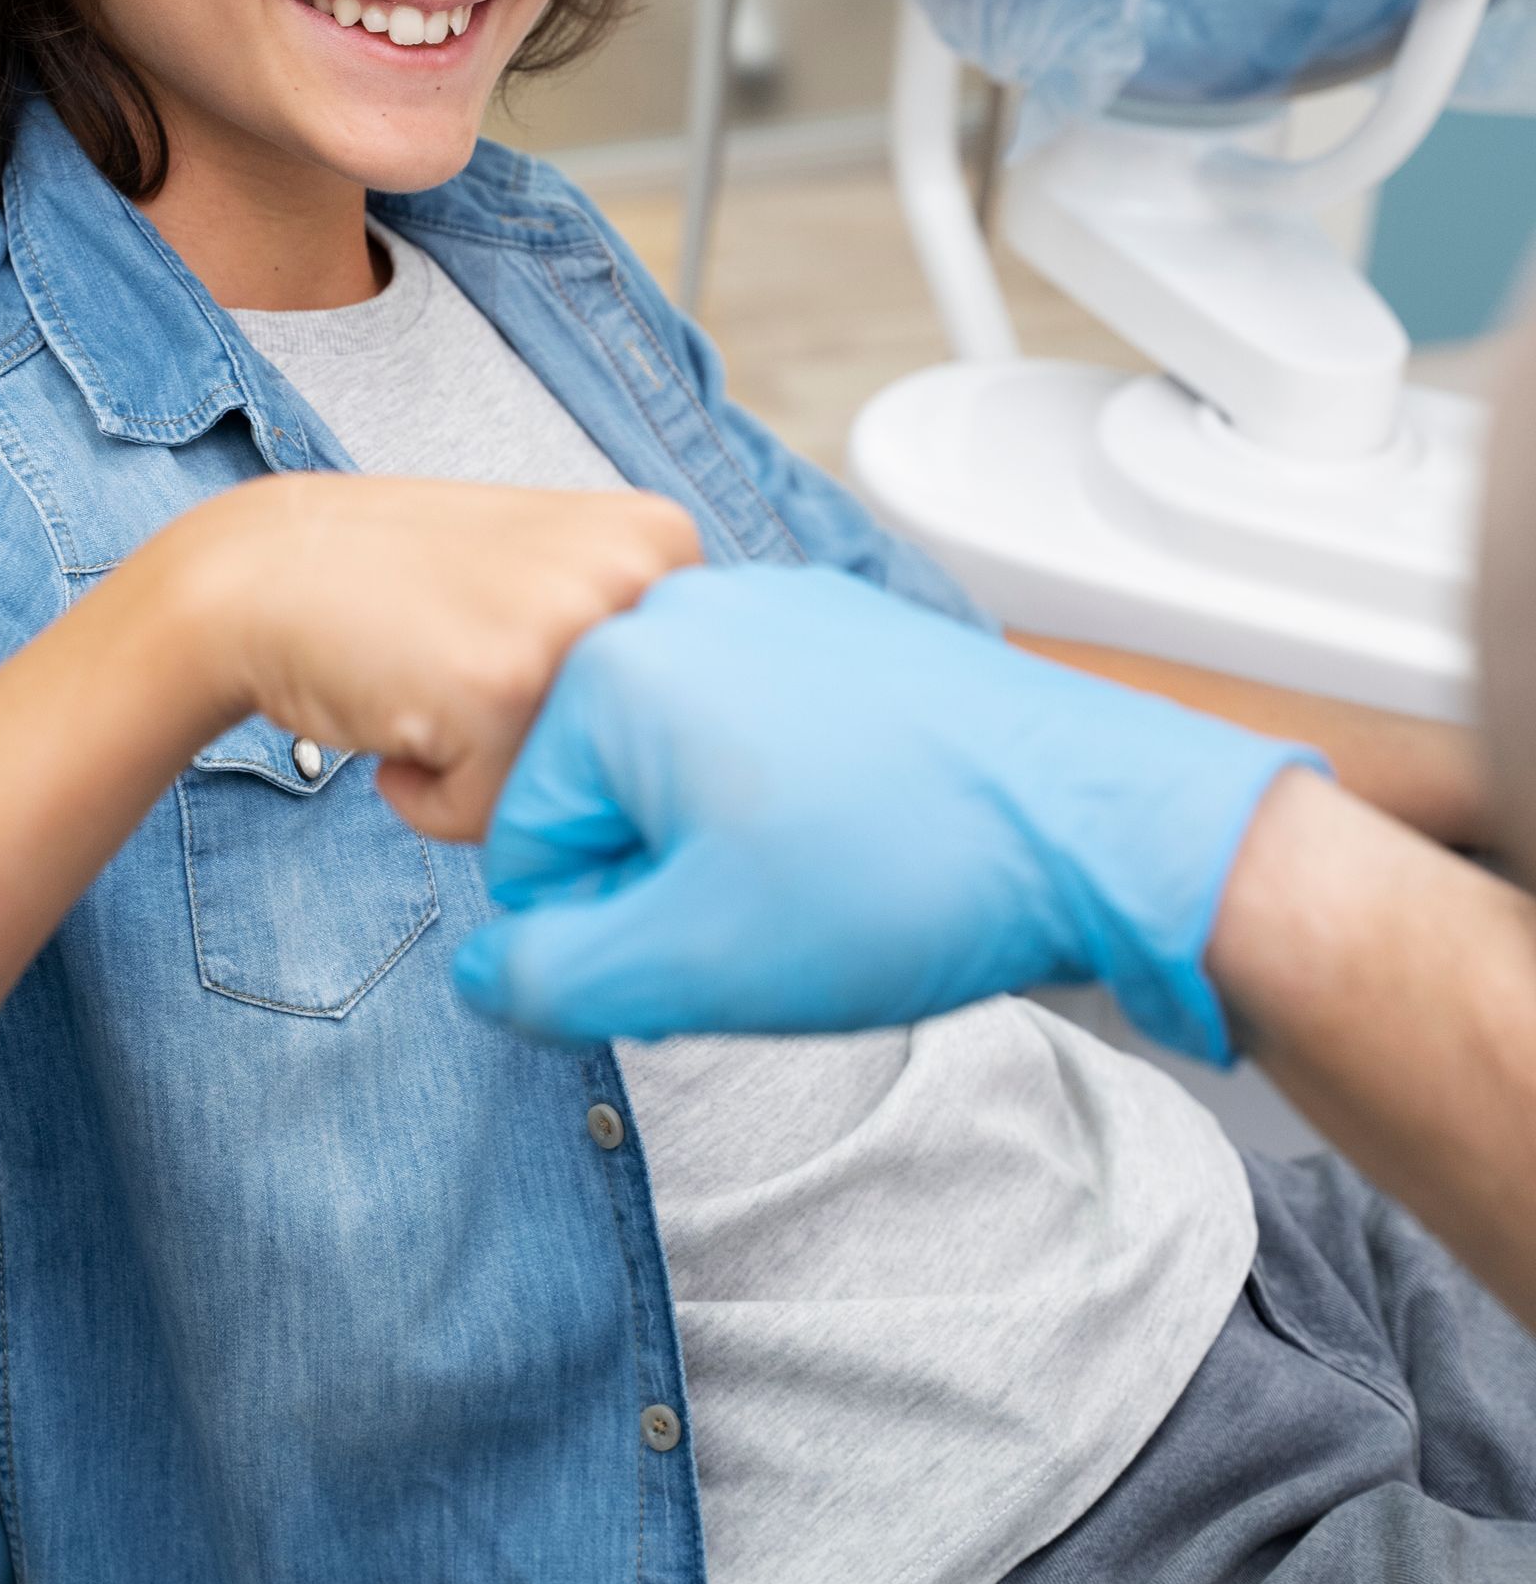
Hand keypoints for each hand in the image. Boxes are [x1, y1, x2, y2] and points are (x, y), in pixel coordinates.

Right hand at [169, 475, 701, 840]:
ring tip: (435, 688)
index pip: (685, 712)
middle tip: (464, 668)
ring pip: (570, 795)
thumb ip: (637, 641)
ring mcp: (575, 629)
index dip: (583, 714)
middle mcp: (640, 573)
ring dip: (492, 777)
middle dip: (543, 751)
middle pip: (633, 763)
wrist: (266, 570)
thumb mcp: (556, 574)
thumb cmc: (408, 590)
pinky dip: (434, 796)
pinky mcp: (504, 692)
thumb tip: (724, 767)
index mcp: (665, 539)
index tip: (512, 648)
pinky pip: (493, 819)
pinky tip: (400, 711)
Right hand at [455, 566, 1315, 1058]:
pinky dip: (793, 794)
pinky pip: (763, 727)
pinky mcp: (843, 627)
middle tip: (769, 917)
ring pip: (685, 765)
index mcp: (617, 672)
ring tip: (827, 878)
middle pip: (603, 791)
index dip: (604, 931)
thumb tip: (487, 972)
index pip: (527, 844)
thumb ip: (548, 979)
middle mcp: (683, 607)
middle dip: (667, 876)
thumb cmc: (902, 879)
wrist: (1097, 822)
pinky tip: (865, 834)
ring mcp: (772, 604)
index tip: (702, 945)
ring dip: (730, 839)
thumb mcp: (691, 964)